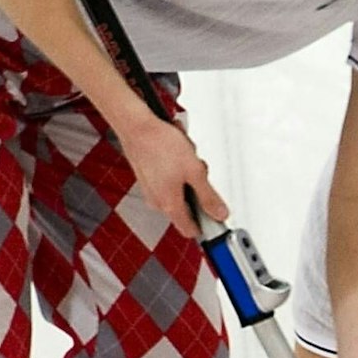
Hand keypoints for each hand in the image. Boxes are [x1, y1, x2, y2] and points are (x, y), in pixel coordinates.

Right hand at [117, 111, 229, 237]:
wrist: (137, 126)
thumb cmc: (160, 145)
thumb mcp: (195, 171)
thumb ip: (209, 196)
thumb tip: (220, 214)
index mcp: (169, 205)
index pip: (190, 230)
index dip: (206, 225)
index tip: (215, 215)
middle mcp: (157, 202)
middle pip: (187, 207)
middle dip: (197, 190)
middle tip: (199, 171)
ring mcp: (151, 190)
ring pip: (179, 190)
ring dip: (188, 176)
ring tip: (186, 157)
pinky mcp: (148, 178)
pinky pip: (169, 179)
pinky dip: (176, 168)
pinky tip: (176, 153)